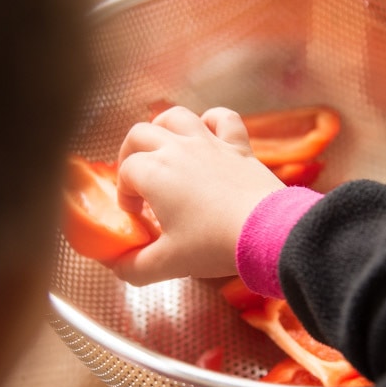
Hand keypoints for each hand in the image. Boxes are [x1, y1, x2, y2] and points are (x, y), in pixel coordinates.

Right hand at [111, 106, 284, 285]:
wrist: (266, 233)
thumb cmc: (213, 244)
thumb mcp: (168, 263)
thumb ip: (135, 267)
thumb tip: (119, 269)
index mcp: (154, 173)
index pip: (126, 173)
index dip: (125, 193)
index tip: (136, 215)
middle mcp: (178, 149)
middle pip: (140, 134)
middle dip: (130, 154)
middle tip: (136, 178)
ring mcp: (210, 143)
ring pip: (177, 116)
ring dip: (162, 126)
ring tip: (162, 145)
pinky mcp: (239, 146)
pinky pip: (224, 118)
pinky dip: (212, 120)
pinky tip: (208, 132)